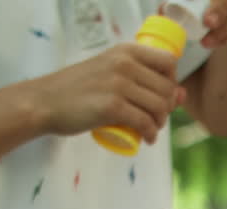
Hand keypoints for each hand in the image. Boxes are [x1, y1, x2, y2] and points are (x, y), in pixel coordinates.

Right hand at [26, 43, 185, 143]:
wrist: (44, 102)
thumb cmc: (78, 89)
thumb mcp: (110, 72)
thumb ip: (141, 78)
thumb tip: (182, 94)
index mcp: (125, 51)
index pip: (169, 62)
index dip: (171, 83)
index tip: (160, 96)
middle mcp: (124, 64)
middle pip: (167, 89)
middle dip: (167, 109)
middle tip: (154, 120)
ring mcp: (118, 85)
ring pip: (159, 107)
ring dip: (160, 124)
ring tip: (150, 130)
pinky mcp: (112, 107)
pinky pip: (145, 123)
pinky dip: (150, 134)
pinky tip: (146, 139)